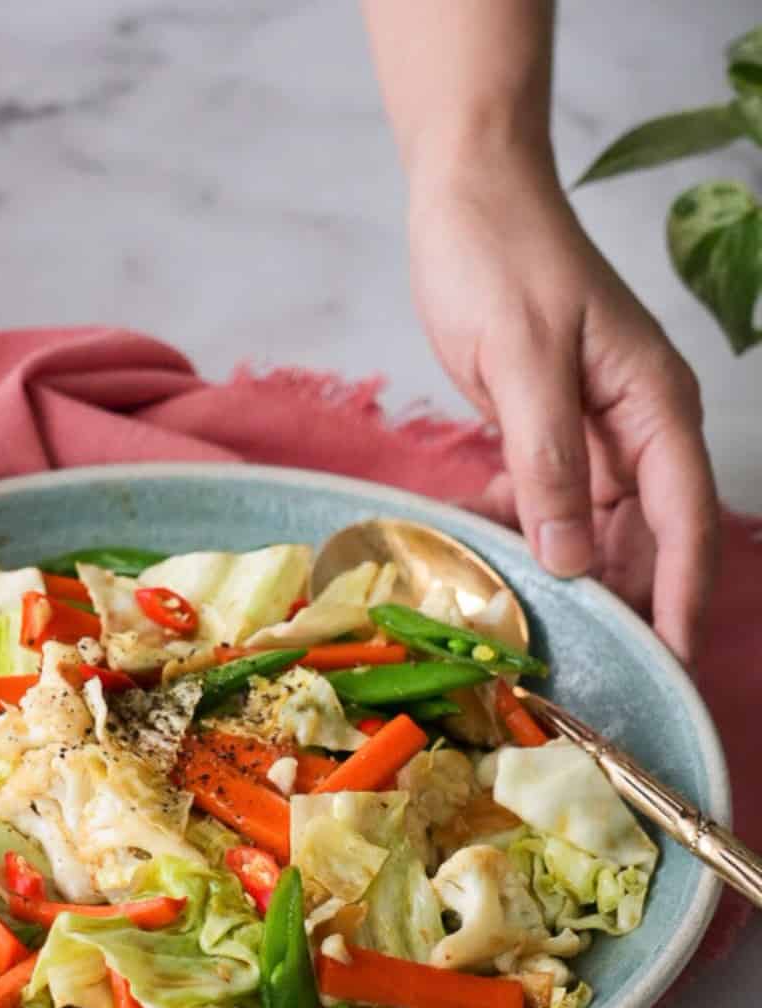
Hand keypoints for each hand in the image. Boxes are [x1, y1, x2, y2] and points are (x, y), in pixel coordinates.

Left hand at [407, 150, 718, 662]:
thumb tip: (570, 560)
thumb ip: (548, 462)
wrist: (466, 195)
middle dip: (616, 602)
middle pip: (642, 539)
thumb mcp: (522, 361)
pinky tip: (480, 545)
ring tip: (521, 624)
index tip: (669, 669)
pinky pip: (546, 501)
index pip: (684, 522)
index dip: (678, 600)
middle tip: (574, 669)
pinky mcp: (548, 431)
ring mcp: (593, 431)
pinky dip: (519, 528)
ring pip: (592, 529)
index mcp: (655, 407)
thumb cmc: (501, 258)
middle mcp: (637, 427)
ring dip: (561, 573)